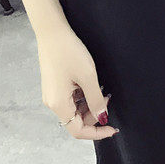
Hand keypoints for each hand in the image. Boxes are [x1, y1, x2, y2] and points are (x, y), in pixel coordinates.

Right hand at [36, 24, 118, 139]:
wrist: (52, 31)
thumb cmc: (68, 51)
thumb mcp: (88, 76)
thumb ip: (96, 100)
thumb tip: (102, 117)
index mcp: (58, 104)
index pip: (78, 131)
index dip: (97, 132)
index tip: (112, 128)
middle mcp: (52, 102)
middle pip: (76, 120)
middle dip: (94, 114)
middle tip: (107, 97)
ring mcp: (52, 93)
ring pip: (74, 109)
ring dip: (89, 104)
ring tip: (100, 87)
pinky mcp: (54, 85)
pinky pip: (70, 99)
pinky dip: (82, 95)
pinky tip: (90, 83)